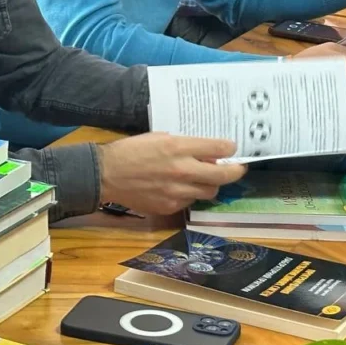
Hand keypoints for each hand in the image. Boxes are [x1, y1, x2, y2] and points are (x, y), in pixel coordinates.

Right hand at [98, 133, 245, 215]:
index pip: (218, 148)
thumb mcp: (160, 137)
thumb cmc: (132, 150)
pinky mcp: (170, 207)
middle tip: (238, 168)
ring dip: (211, 184)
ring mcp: (177, 192)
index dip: (230, 148)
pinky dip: (191, 194)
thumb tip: (206, 152)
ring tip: (206, 178)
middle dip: (235, 171)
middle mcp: (182, 171)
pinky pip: (190, 202)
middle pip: (222, 176)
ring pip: (209, 192)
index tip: (232, 148)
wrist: (107, 174)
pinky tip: (182, 188)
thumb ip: (184, 145)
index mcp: (178, 148)